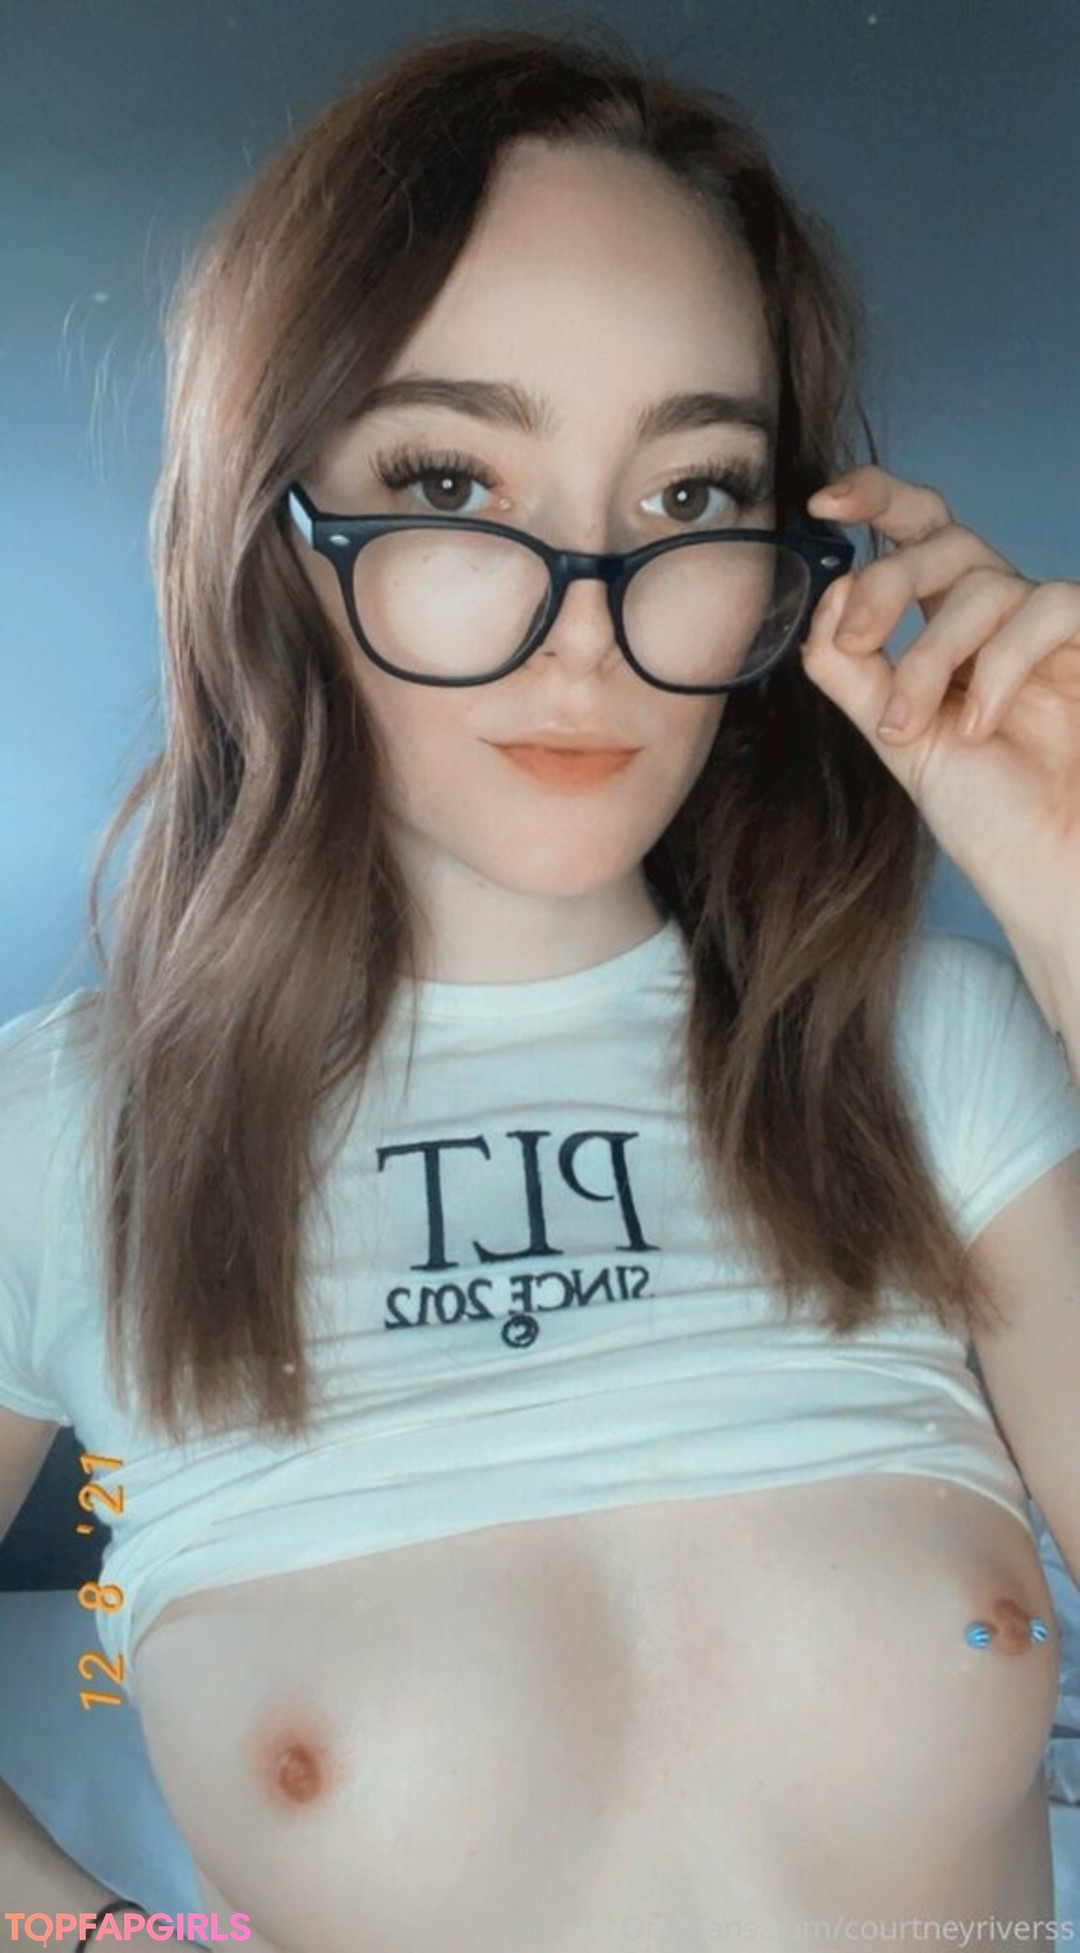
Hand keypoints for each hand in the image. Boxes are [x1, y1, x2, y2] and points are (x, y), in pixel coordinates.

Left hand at [799, 464, 1079, 957]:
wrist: (1046, 869)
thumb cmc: (987, 810)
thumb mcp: (896, 736)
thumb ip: (852, 671)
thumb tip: (824, 595)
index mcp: (948, 627)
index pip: (916, 533)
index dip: (874, 497)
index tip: (822, 506)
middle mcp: (998, 616)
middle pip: (943, 537)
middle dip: (887, 582)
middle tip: (858, 642)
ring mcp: (1047, 631)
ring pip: (983, 583)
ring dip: (931, 656)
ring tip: (916, 728)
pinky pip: (1047, 611)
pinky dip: (998, 667)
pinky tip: (978, 725)